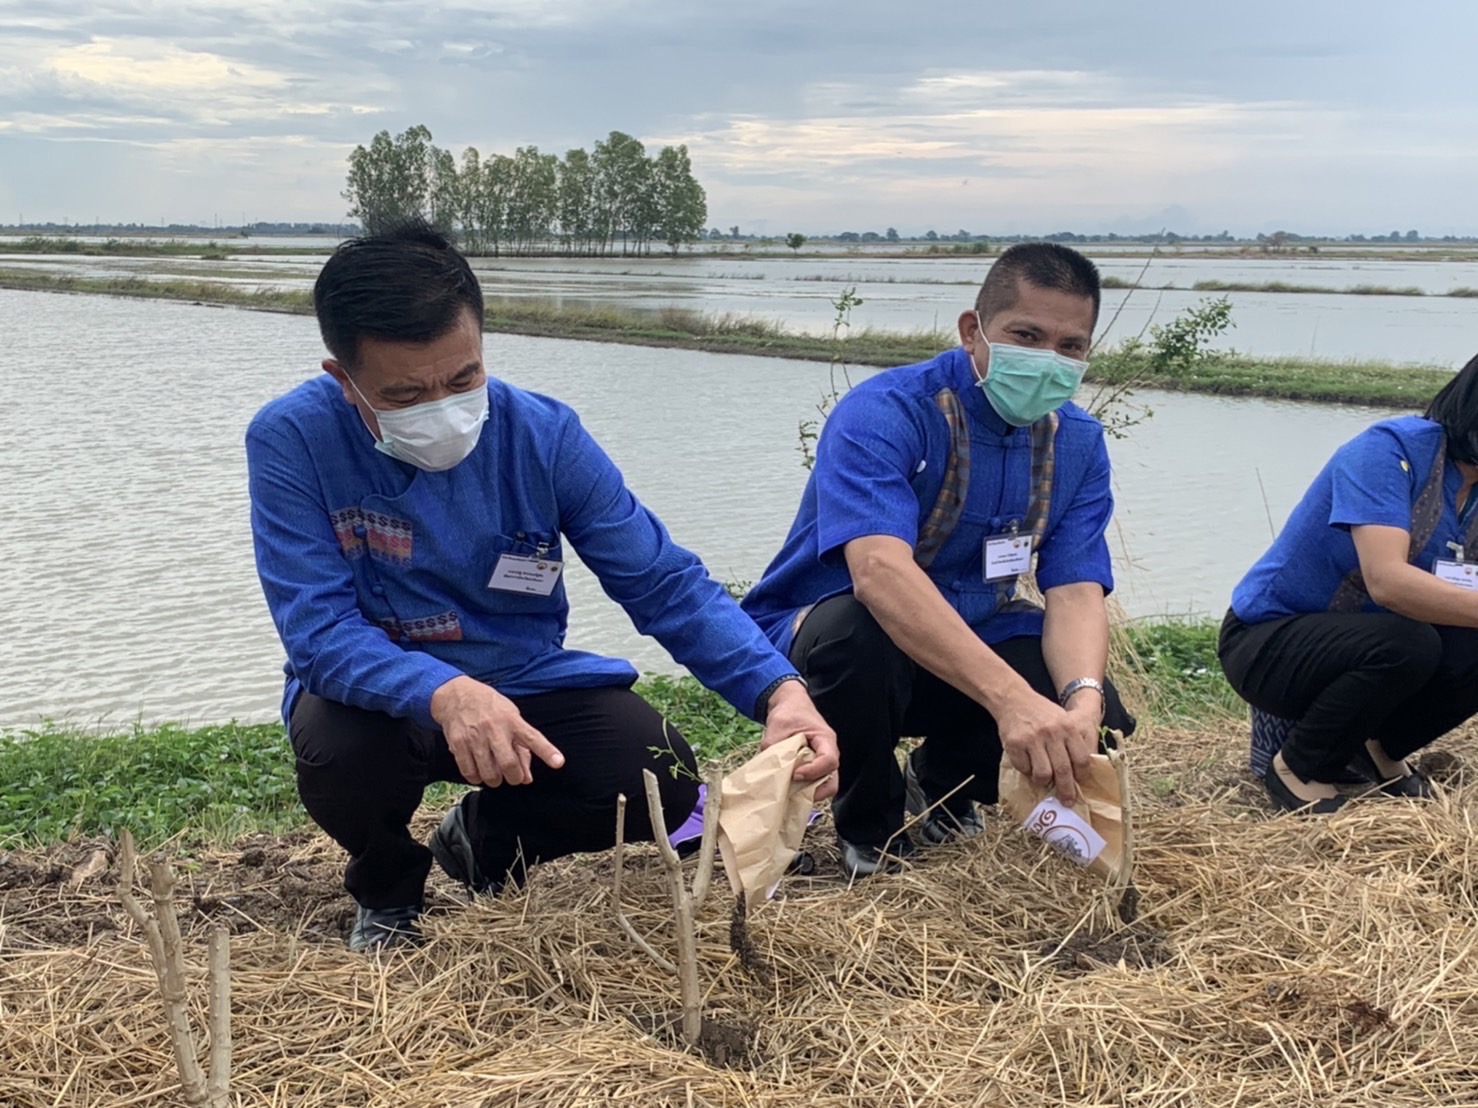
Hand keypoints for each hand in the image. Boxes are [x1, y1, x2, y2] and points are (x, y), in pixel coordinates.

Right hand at [429, 675, 565, 786]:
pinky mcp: (458, 744)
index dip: (547, 751)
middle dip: (514, 778)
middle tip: (513, 777)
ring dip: (495, 780)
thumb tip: (527, 778)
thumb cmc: (491, 708)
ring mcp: (475, 737)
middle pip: (508, 763)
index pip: (533, 738)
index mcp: (512, 720)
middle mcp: (494, 728)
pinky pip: (469, 772)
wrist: (457, 695)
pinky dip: (476, 778)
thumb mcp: (511, 717)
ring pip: (489, 773)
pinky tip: (479, 772)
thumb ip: (521, 748)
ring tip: (495, 774)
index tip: (559, 763)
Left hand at [760, 679, 839, 801]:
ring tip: (789, 792)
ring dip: (808, 792)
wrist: (792, 705)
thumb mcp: (777, 726)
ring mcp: (823, 762)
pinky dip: (804, 789)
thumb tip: (768, 770)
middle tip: (793, 793)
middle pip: (832, 781)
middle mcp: (829, 753)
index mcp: (825, 739)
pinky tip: (788, 788)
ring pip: (824, 785)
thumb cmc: (789, 713)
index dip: (814, 771)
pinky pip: (815, 783)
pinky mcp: (815, 767)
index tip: (795, 774)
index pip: (829, 760)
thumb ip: (773, 747)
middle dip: (814, 791)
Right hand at [995, 688, 1093, 805]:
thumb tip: (1079, 772)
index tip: (1079, 783)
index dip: (1082, 776)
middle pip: (1064, 770)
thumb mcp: (1063, 720)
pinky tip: (1027, 763)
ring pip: (1043, 774)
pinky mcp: (1015, 744)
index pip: (1082, 759)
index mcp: (1068, 727)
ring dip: (1043, 781)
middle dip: (1066, 790)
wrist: (1013, 698)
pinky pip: (1024, 768)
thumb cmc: (1041, 712)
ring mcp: (1032, 739)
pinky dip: (1026, 771)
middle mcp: (1052, 733)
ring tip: (1042, 779)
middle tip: (1067, 800)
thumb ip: (1072, 741)